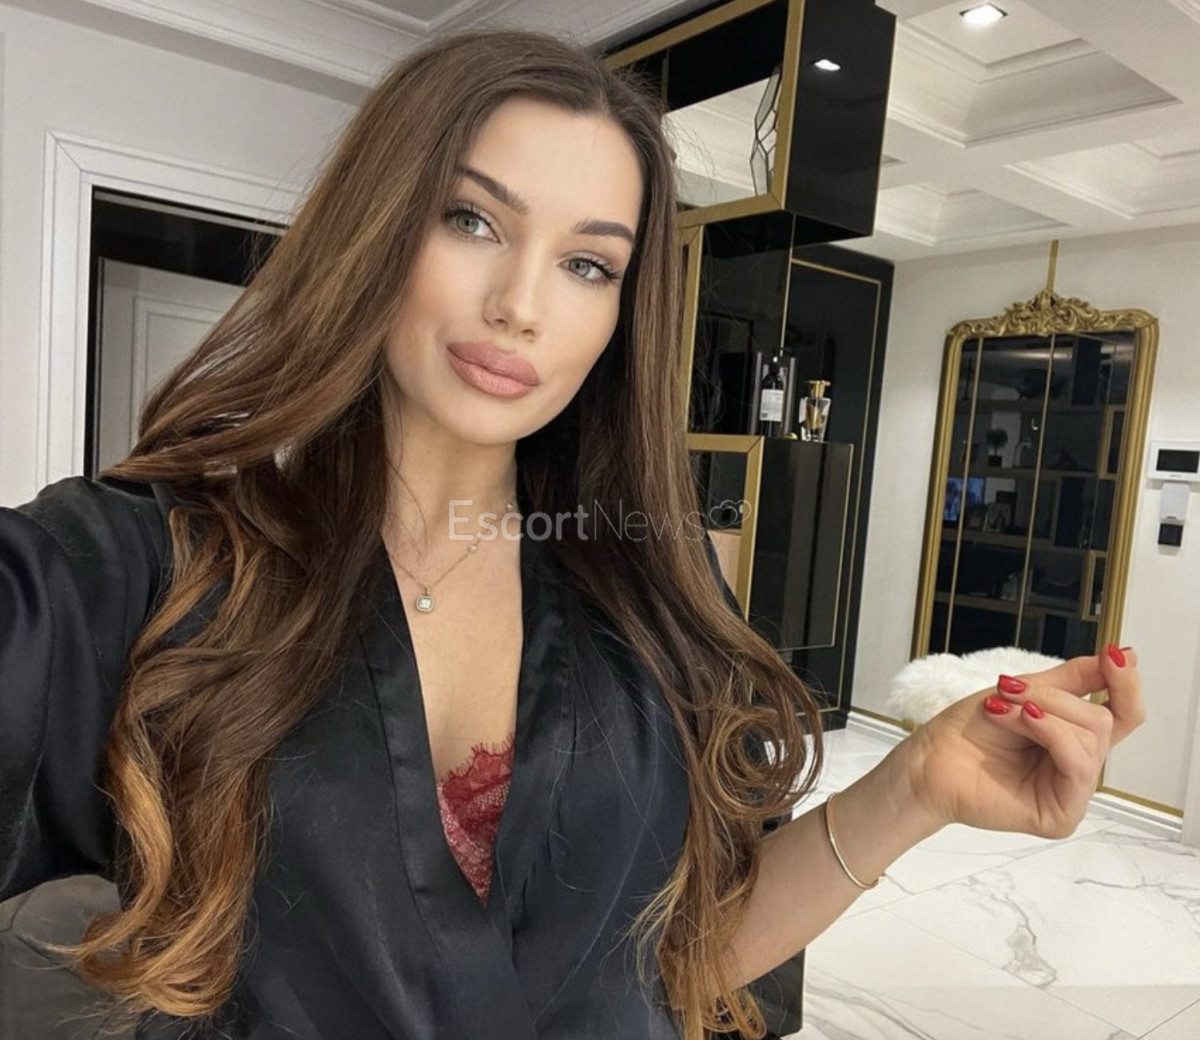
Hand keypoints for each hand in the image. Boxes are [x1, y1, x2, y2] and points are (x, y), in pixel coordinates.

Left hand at [896, 645, 1145, 838]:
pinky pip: (1078, 765)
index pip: (1122, 713)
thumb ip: (1075, 678)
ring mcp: (1071, 793)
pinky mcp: (1061, 815)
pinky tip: (1020, 721)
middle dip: (1056, 698)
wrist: (929, 759)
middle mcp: (1077, 766)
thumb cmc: (967, 729)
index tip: (1116, 656)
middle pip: (1103, 720)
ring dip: (1042, 713)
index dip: (1126, 684)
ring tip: (1001, 709)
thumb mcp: (1023, 690)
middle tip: (1010, 690)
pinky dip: (1049, 734)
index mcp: (1072, 737)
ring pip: (1090, 739)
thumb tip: (1123, 655)